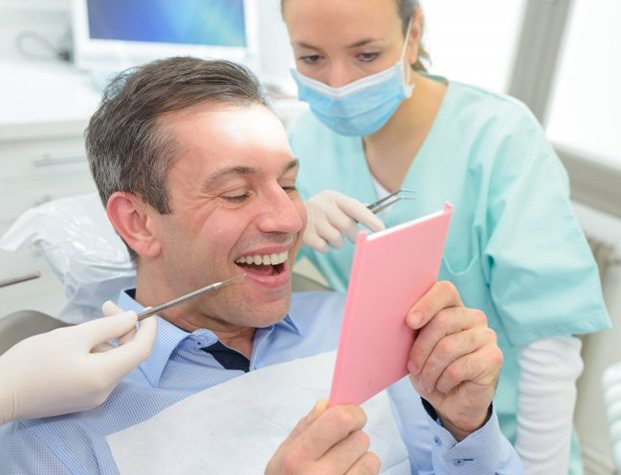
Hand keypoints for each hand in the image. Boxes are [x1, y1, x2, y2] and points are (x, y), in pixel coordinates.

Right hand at [0, 302, 156, 423]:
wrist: (1, 393)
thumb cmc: (35, 361)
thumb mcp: (74, 336)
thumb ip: (109, 326)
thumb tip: (133, 319)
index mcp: (106, 375)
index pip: (143, 350)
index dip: (149, 328)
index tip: (148, 310)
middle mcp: (105, 391)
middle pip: (129, 355)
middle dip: (123, 329)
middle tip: (106, 307)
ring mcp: (93, 398)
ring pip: (114, 362)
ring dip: (109, 340)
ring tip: (88, 325)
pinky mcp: (81, 399)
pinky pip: (101, 372)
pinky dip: (99, 354)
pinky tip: (80, 343)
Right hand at [265, 399, 380, 473]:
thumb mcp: (281, 457)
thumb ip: (304, 428)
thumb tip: (327, 403)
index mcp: (298, 457)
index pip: (342, 420)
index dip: (351, 414)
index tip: (348, 418)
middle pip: (361, 438)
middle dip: (352, 440)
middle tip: (337, 450)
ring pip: (372, 460)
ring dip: (360, 461)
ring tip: (342, 469)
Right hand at [303, 190, 384, 252]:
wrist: (289, 216)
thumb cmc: (321, 214)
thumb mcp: (335, 205)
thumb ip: (354, 209)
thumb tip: (376, 212)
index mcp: (333, 197)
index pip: (354, 207)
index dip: (369, 218)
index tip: (381, 229)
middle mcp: (321, 204)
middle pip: (347, 226)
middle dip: (352, 235)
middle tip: (351, 236)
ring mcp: (311, 219)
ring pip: (336, 239)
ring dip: (336, 242)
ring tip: (329, 235)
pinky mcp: (304, 233)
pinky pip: (324, 247)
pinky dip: (324, 246)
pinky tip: (318, 239)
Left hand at [405, 281, 501, 439]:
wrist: (451, 401)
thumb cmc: (430, 368)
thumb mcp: (416, 347)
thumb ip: (413, 329)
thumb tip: (398, 317)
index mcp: (452, 307)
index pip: (444, 291)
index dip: (426, 304)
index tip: (410, 322)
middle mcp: (473, 316)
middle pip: (442, 320)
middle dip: (421, 348)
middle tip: (413, 367)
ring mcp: (486, 335)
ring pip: (448, 347)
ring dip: (430, 369)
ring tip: (426, 380)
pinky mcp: (493, 357)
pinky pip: (459, 368)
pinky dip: (443, 381)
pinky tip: (442, 385)